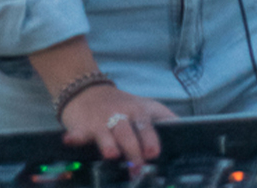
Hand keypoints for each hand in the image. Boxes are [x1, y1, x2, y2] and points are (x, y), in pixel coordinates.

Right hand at [60, 82, 175, 166]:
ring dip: (110, 143)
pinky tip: (71, 140)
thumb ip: (163, 119)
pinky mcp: (82, 125)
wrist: (87, 90)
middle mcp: (123, 115)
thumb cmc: (121, 105)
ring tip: (113, 154)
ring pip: (108, 133)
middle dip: (134, 149)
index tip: (154, 153)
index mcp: (140, 111)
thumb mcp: (145, 107)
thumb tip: (185, 132)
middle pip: (130, 132)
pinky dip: (75, 137)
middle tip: (137, 166)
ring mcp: (102, 120)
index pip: (150, 124)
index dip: (153, 138)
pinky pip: (79, 132)